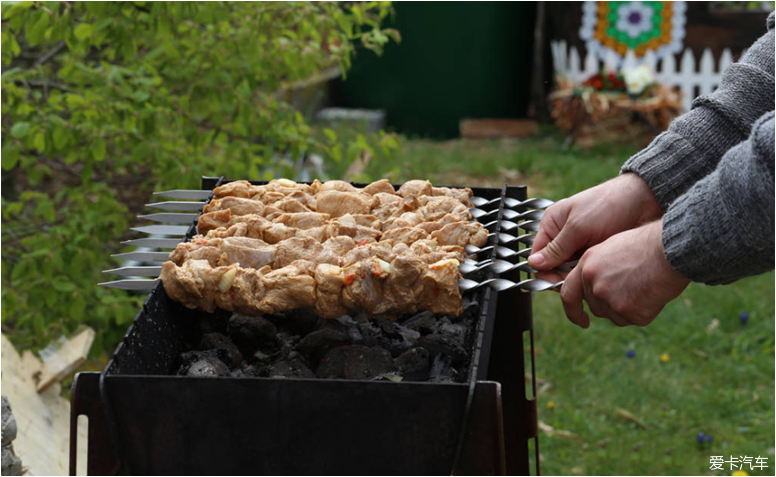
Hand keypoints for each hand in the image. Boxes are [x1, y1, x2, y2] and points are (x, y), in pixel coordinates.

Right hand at [528, 174, 662, 276]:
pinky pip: (584, 269)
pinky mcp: (593, 253)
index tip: (557, 281)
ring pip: (568, 270)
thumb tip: (533, 264)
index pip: (538, 255)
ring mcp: (579, 245)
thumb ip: (556, 248)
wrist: (643, 202)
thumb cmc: (608, 205)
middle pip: (552, 266)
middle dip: (562, 275)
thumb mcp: (578, 227)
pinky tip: (595, 274)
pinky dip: (587, 273)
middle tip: (576, 279)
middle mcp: (562, 236)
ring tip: (588, 274)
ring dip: (576, 275)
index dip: (544, 271)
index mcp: (552, 224)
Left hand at [560, 219, 689, 327]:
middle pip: (596, 307)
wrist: (670, 250)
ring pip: (614, 315)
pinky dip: (643, 311)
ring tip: (643, 285)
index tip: (580, 320)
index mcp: (586, 266)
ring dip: (626, 308)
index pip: (568, 294)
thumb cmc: (645, 246)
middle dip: (609, 305)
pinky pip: (633, 319)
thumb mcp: (610, 250)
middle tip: (630, 291)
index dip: (572, 311)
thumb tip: (591, 289)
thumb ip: (596, 270)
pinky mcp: (629, 312)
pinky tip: (652, 293)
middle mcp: (594, 284)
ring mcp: (610, 300)